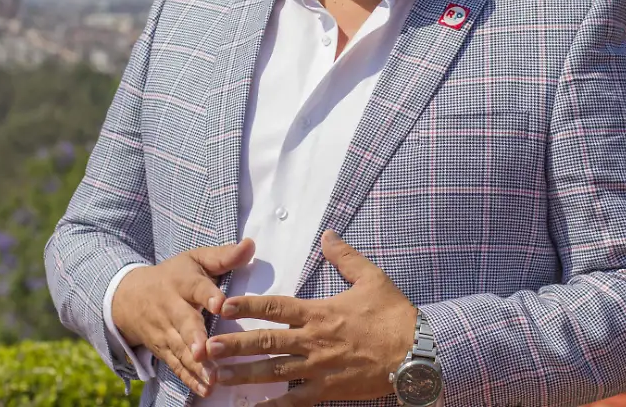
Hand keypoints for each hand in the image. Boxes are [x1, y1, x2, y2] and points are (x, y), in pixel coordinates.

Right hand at [112, 238, 254, 397]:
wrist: (128, 296)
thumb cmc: (174, 276)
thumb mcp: (195, 259)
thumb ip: (223, 256)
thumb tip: (251, 245)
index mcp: (183, 282)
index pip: (197, 287)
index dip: (208, 295)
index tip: (221, 304)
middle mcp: (172, 307)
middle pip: (184, 322)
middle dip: (194, 337)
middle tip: (205, 350)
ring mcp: (165, 331)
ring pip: (180, 349)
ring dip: (195, 365)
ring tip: (212, 379)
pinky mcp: (162, 349)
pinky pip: (175, 365)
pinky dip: (189, 379)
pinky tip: (205, 390)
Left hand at [206, 231, 416, 406]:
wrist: (418, 352)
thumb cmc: (395, 315)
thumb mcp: (372, 278)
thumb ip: (345, 257)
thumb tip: (327, 235)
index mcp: (319, 312)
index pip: (275, 307)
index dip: (247, 306)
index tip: (223, 305)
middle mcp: (313, 341)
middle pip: (266, 342)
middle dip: (235, 344)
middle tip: (208, 346)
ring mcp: (319, 368)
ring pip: (273, 373)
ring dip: (244, 375)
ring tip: (217, 377)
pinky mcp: (328, 390)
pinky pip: (294, 402)